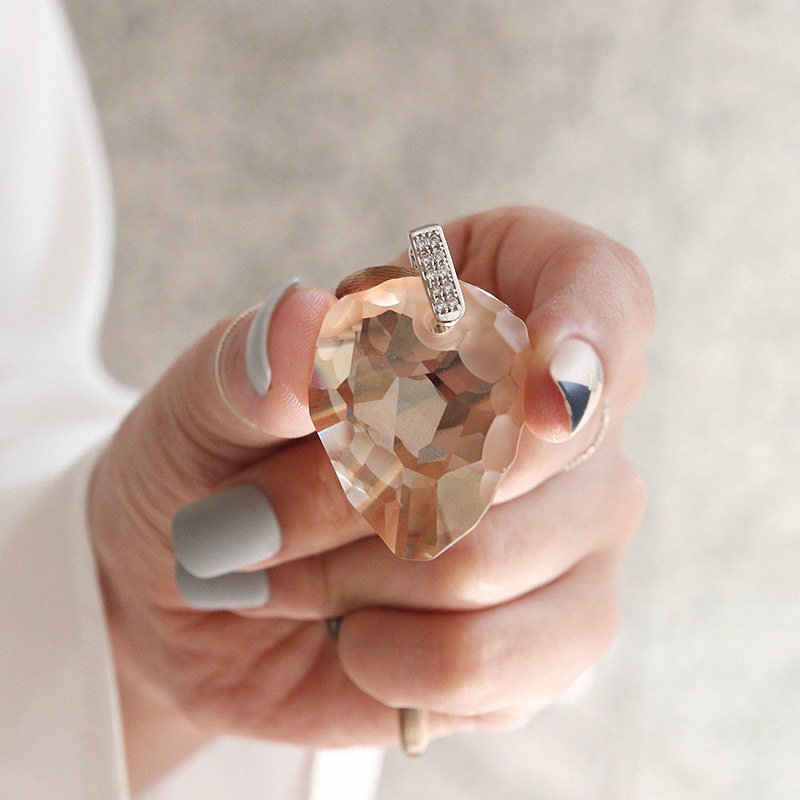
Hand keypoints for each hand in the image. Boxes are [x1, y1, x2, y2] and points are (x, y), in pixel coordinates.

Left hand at [89, 206, 654, 790]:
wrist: (203, 591)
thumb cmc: (213, 465)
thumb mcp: (204, 402)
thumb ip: (252, 362)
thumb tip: (304, 323)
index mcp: (489, 310)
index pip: (603, 288)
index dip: (590, 325)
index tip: (538, 387)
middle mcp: (557, 420)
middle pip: (529, 446)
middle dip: (354, 491)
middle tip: (256, 514)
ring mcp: (575, 531)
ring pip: (485, 562)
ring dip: (348, 580)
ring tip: (295, 574)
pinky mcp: (554, 637)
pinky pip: (488, 662)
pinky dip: (387, 661)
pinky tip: (355, 639)